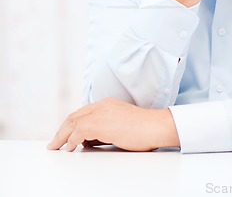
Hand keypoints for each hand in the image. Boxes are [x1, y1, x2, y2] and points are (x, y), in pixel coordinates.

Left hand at [47, 97, 179, 151]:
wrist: (155, 126)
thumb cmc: (143, 129)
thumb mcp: (120, 127)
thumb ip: (104, 130)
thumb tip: (88, 140)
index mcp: (107, 104)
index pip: (82, 112)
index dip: (70, 124)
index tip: (64, 135)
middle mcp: (102, 105)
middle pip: (74, 116)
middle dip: (62, 130)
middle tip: (54, 143)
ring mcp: (101, 112)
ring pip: (73, 122)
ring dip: (62, 136)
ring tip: (56, 147)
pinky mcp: (101, 123)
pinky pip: (78, 131)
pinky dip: (70, 140)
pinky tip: (69, 148)